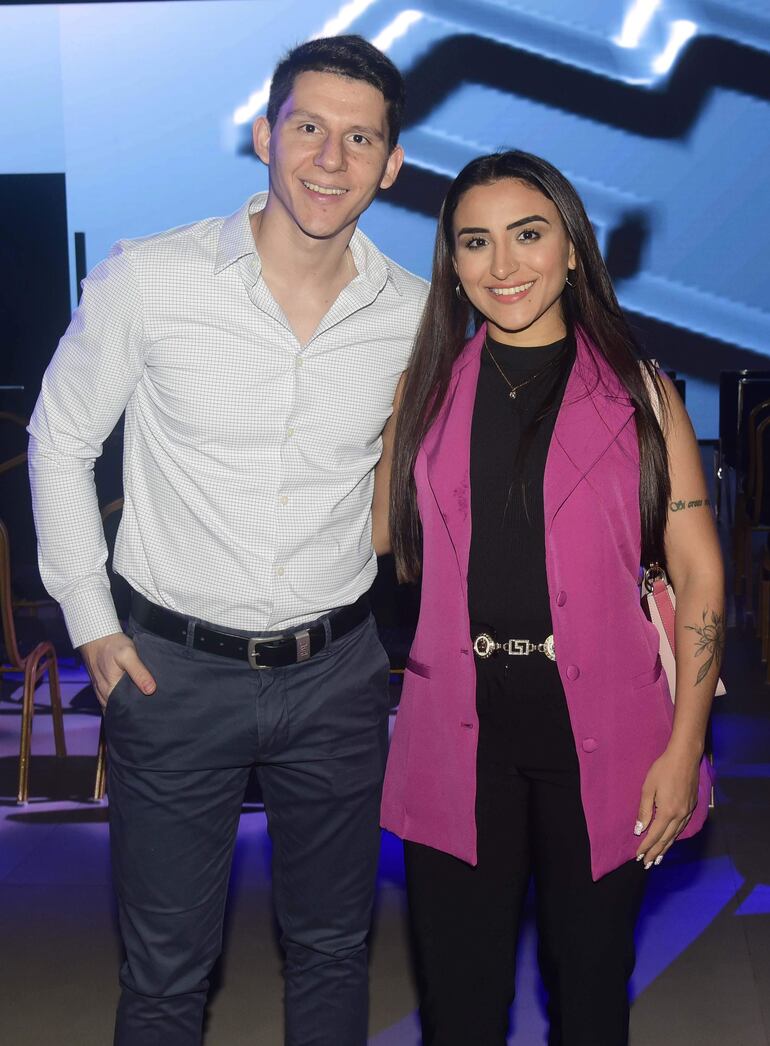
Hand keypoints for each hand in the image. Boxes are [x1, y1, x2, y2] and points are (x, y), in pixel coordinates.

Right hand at [80, 632, 155, 708]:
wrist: (96, 635)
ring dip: (126, 705)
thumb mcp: (128, 655)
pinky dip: (120, 699)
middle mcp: (103, 694)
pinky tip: (131, 695)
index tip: (148, 713)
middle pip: (119, 709)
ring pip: (115, 704)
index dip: (135, 713)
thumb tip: (150, 690)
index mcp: (109, 690)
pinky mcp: (103, 684)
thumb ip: (139, 672)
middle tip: (148, 710)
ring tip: (142, 706)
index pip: (123, 710)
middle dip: (132, 711)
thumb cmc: (111, 644)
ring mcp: (102, 690)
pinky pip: (112, 698)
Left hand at [634, 744, 700, 867]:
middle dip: (656, 852)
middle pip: (666, 839)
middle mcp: (680, 816)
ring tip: (658, 858)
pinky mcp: (691, 807)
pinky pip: (682, 828)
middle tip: (647, 864)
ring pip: (675, 835)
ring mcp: (688, 812)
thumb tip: (640, 829)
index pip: (655, 835)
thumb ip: (644, 810)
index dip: (646, 846)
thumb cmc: (663, 770)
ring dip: (666, 848)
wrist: (685, 757)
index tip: (638, 857)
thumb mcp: (648, 788)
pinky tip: (670, 840)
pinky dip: (674, 837)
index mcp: (668, 812)